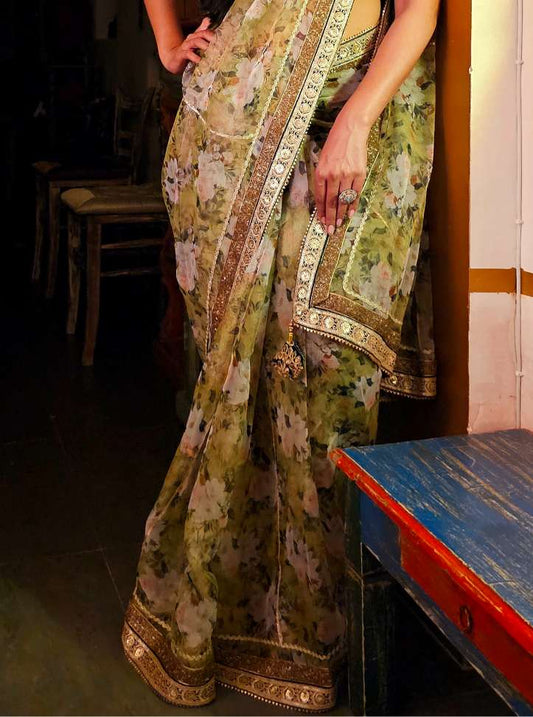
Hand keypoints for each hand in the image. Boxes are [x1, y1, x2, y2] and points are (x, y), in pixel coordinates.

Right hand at [159, 17, 214, 74]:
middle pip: (200, 35)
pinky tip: (199, 60)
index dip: (213, 35)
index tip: (222, 41)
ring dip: (203, 45)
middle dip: (209, 38)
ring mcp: (185, 46)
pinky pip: (187, 54)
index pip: (205, 32)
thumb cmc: (187, 51)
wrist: (173, 59)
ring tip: (210, 50)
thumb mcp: (196, 43)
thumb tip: (208, 20)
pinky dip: (194, 57)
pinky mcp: (181, 54)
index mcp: (195, 36)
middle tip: (218, 45)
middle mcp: (190, 39)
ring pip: (194, 42)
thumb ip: (202, 32)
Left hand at [314, 109, 370, 234]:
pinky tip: (351, 213)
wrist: (350, 130)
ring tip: (340, 225)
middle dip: (330, 218)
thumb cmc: (334, 145)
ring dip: (342, 214)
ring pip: (343, 200)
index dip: (321, 212)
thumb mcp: (322, 160)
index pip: (320, 198)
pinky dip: (353, 205)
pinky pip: (355, 193)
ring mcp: (347, 174)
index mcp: (321, 172)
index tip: (321, 223)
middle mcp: (333, 175)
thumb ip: (322, 179)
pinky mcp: (359, 173)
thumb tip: (323, 199)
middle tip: (330, 230)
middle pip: (332, 202)